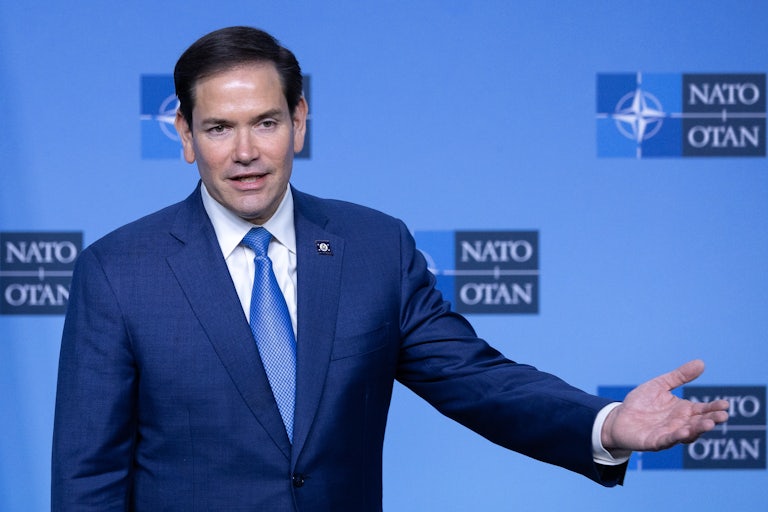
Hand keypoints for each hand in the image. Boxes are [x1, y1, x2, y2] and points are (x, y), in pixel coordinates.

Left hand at [601, 359, 729, 452]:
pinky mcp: (654, 442)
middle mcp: (680, 424)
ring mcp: (668, 434)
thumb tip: (701, 363)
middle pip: (699, 423)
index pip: (703, 410)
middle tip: (722, 416)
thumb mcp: (660, 385)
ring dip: (697, 430)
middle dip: (711, 420)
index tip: (725, 405)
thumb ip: (679, 376)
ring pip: (687, 434)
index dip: (714, 408)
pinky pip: (667, 441)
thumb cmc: (641, 402)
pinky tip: (683, 432)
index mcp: (683, 411)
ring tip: (708, 424)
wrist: (619, 417)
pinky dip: (675, 437)